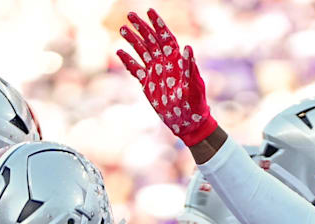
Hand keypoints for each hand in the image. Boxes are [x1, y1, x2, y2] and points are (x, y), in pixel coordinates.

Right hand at [117, 8, 217, 145]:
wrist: (187, 121)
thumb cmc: (195, 103)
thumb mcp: (195, 85)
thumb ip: (190, 67)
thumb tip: (188, 47)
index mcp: (177, 60)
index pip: (165, 37)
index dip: (158, 24)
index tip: (149, 11)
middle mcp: (165, 63)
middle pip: (151, 40)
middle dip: (141, 27)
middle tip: (130, 15)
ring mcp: (155, 73)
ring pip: (141, 52)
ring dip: (132, 40)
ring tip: (122, 29)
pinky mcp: (147, 84)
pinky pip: (135, 69)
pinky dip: (127, 61)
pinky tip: (119, 51)